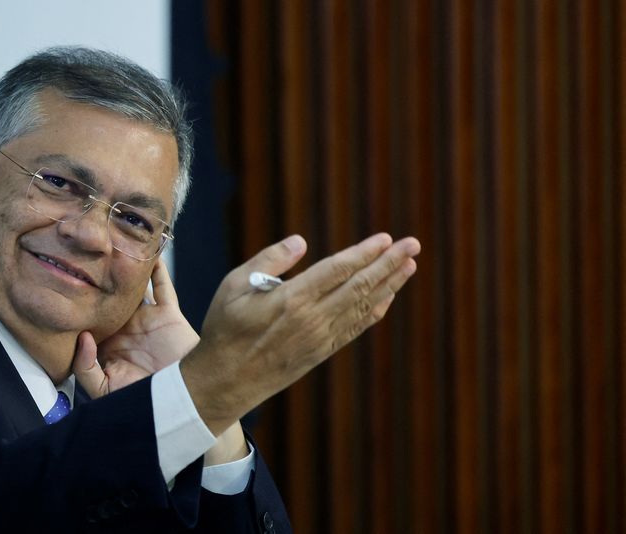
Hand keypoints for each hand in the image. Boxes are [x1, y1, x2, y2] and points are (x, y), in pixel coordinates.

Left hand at [72, 258, 199, 398]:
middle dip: (100, 278)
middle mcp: (125, 327)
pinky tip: (150, 254)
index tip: (64, 283)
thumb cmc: (143, 400)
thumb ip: (85, 368)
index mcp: (108, 343)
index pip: (89, 318)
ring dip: (127, 270)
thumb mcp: (105, 391)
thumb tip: (82, 337)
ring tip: (116, 246)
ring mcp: (147, 319)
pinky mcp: (168, 314)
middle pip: (110, 297)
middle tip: (86, 255)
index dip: (78, 303)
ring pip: (134, 288)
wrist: (181, 399)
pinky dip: (158, 270)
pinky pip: (163, 287)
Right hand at [181, 233, 420, 434]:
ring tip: (409, 265)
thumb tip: (301, 242)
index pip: (337, 270)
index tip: (386, 238)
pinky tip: (388, 297)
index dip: (364, 253)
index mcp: (291, 300)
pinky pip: (355, 328)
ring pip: (363, 307)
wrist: (224, 381)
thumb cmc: (224, 328)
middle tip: (413, 244)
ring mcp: (320, 338)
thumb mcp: (233, 286)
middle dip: (389, 263)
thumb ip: (268, 260)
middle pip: (360, 286)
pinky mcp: (321, 352)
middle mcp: (313, 319)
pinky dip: (374, 311)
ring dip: (389, 284)